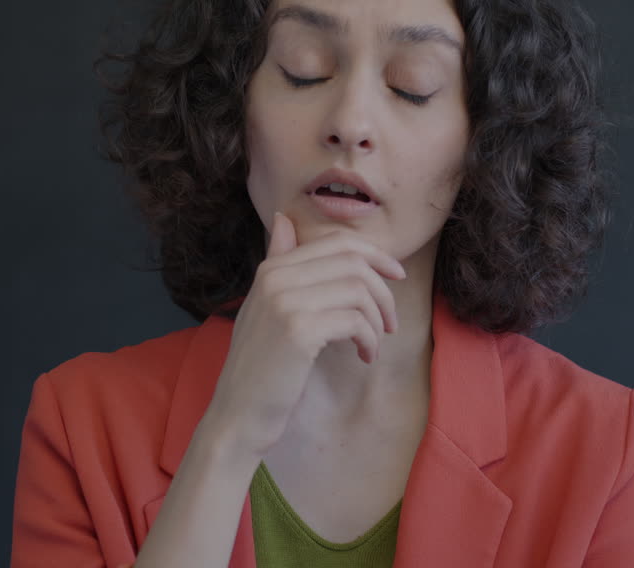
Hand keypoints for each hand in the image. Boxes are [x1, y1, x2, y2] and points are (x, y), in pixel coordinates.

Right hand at [200, 210, 405, 462]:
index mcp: (272, 269)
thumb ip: (279, 263)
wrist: (238, 414)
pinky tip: (364, 356)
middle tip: (390, 321)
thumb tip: (283, 219)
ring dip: (378, 319)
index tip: (396, 276)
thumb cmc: (261, 366)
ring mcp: (286, 301)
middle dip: (383, 289)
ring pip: (359, 290)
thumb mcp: (266, 308)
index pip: (337, 241)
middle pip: (353, 260)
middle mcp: (276, 277)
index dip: (375, 255)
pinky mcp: (299, 330)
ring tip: (373, 343)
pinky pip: (356, 320)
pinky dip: (369, 339)